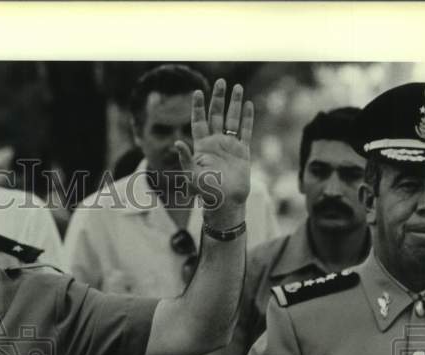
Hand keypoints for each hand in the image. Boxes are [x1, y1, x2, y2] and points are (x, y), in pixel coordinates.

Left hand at [175, 78, 253, 221]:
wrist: (226, 202)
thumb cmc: (205, 191)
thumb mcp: (191, 175)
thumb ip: (185, 158)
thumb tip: (176, 142)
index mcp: (201, 146)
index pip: (198, 121)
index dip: (198, 107)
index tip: (198, 91)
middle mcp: (215, 143)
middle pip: (216, 115)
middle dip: (218, 98)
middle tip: (221, 81)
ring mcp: (229, 146)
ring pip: (232, 119)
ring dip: (234, 104)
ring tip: (237, 86)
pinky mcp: (243, 151)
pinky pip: (245, 131)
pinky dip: (247, 118)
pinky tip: (248, 104)